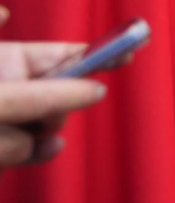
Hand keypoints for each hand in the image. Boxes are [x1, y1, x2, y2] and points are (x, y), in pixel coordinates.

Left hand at [0, 7, 102, 172]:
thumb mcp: (0, 95)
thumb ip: (48, 92)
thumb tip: (97, 90)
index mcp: (5, 59)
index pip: (62, 54)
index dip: (96, 51)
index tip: (134, 49)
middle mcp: (7, 88)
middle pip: (57, 94)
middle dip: (60, 102)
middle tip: (49, 112)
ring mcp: (0, 122)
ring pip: (40, 127)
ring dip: (33, 133)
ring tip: (11, 137)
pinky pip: (25, 152)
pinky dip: (31, 153)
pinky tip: (37, 148)